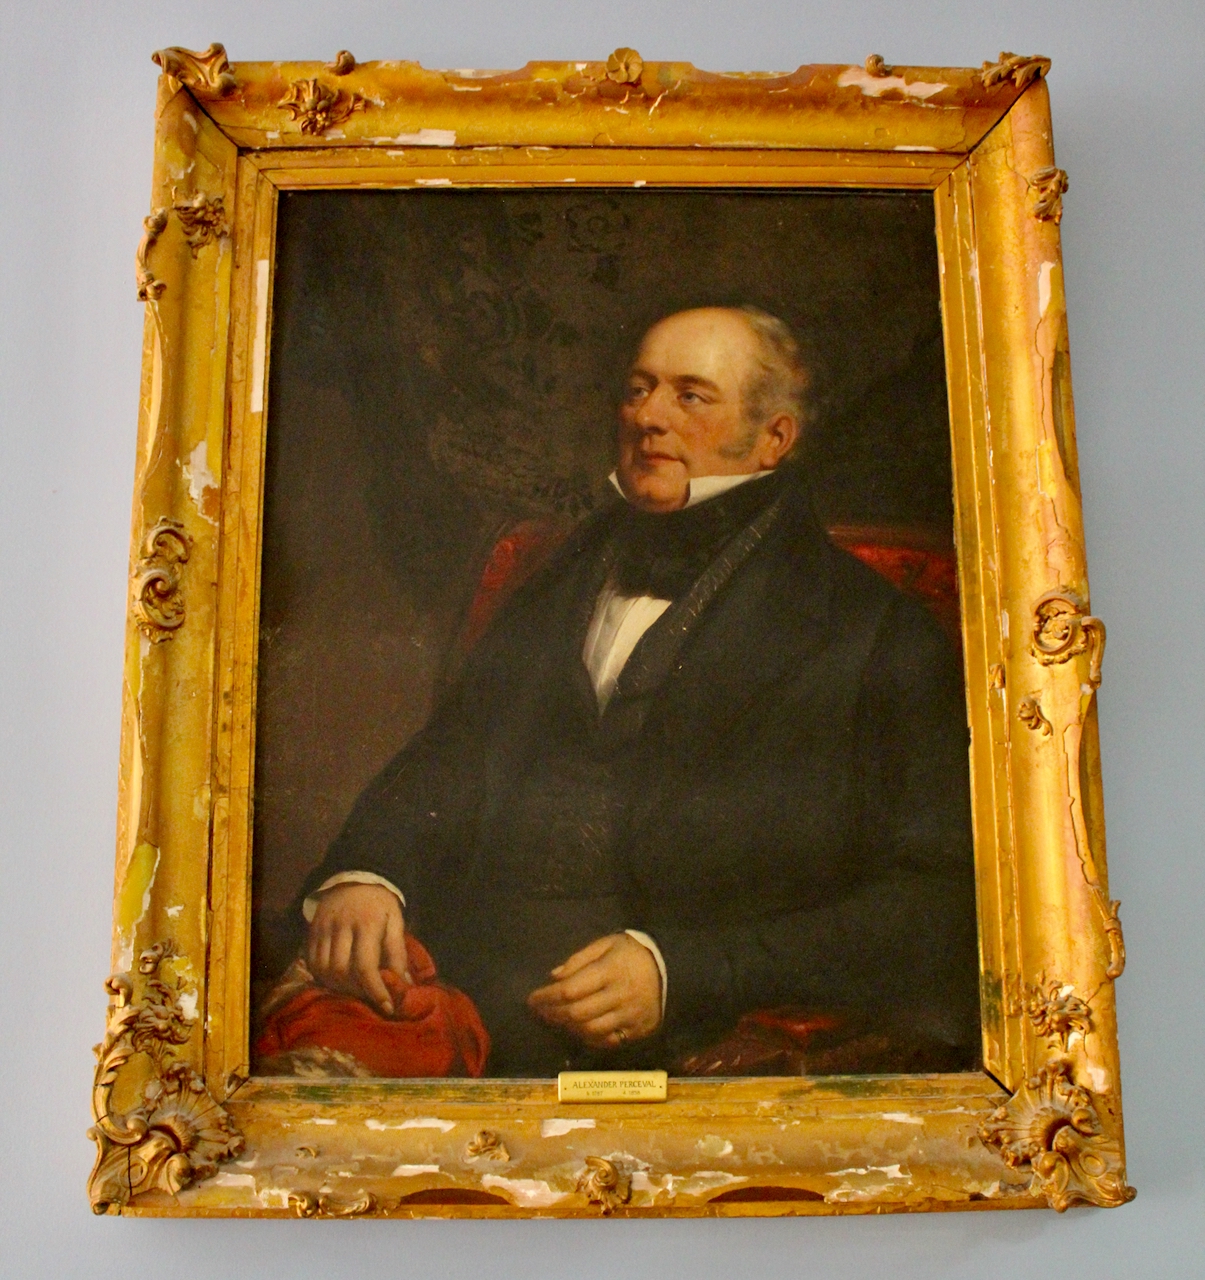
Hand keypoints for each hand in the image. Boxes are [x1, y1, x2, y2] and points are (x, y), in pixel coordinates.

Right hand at [306, 883, 408, 1014]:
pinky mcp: (311, 932)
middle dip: (357, 990)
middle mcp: (341, 927)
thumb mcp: (396, 921)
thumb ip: (399, 953)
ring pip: (324, 970)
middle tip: (371, 995)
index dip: (376, 990)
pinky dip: (324, 977)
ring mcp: (322, 929)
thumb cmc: (380, 904)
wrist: (354, 878)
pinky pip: (312, 963)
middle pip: (342, 971)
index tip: (387, 1006)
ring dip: (340, 986)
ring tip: (355, 989)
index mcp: (366, 923)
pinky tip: (338, 979)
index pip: (366, 966)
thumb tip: (405, 985)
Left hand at [526, 934, 661, 1048]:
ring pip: (590, 1030)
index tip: (532, 999)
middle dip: (553, 1014)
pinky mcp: (637, 1030)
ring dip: (567, 1028)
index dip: (547, 996)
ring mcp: (629, 1015)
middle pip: (577, 1013)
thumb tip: (553, 977)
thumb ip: (579, 959)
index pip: (571, 989)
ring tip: (556, 1020)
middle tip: (540, 1012)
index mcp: (611, 970)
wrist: (672, 968)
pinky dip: (588, 1038)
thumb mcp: (607, 944)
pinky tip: (578, 1030)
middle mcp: (620, 995)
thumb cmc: (633, 953)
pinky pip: (607, 1040)